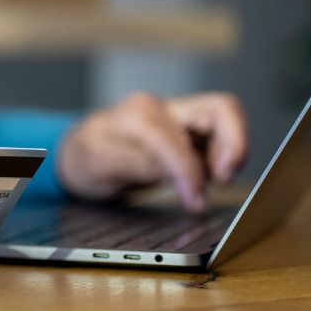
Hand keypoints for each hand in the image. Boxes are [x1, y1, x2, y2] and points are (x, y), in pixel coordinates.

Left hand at [57, 91, 247, 212]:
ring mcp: (177, 115)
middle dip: (233, 147)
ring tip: (216, 179)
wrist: (78, 152)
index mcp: (137, 115)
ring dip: (231, 151)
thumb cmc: (86, 158)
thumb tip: (173, 171)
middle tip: (222, 180)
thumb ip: (137, 165)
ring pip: (226, 118)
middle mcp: (161, 108)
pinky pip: (221, 133)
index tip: (195, 202)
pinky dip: (225, 154)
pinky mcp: (187, 129)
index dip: (190, 175)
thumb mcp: (100, 165)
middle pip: (221, 110)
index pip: (178, 141)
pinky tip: (210, 175)